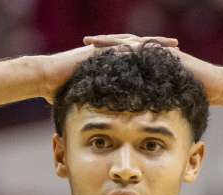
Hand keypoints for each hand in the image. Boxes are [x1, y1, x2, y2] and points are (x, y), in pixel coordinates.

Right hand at [35, 36, 178, 102]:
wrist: (44, 78)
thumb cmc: (57, 90)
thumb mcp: (81, 99)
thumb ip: (91, 105)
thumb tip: (95, 124)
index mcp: (106, 62)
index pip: (134, 59)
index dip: (151, 60)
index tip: (168, 62)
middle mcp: (106, 53)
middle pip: (138, 48)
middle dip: (158, 47)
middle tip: (178, 47)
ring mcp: (102, 49)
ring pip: (133, 44)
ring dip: (153, 44)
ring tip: (173, 45)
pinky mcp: (97, 50)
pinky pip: (121, 47)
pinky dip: (137, 48)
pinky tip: (152, 49)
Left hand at [83, 35, 222, 103]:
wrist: (216, 86)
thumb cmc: (193, 96)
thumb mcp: (166, 98)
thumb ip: (151, 100)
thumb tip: (136, 116)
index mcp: (150, 63)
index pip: (123, 57)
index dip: (106, 56)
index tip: (86, 58)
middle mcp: (153, 53)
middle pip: (123, 45)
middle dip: (104, 44)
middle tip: (83, 42)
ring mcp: (161, 51)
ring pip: (132, 43)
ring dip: (113, 42)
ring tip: (94, 42)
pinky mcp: (169, 53)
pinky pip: (148, 49)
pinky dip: (133, 48)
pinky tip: (119, 49)